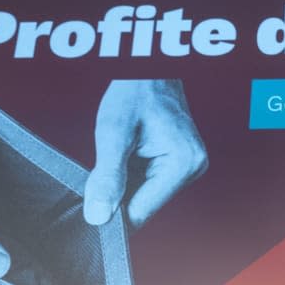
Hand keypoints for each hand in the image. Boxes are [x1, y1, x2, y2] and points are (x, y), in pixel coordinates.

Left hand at [83, 79, 207, 228]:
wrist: (148, 69)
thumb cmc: (134, 88)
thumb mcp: (114, 132)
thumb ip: (107, 177)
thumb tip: (97, 216)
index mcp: (183, 162)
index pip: (141, 211)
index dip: (112, 211)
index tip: (92, 201)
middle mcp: (192, 167)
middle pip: (143, 204)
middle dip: (118, 193)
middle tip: (106, 163)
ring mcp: (188, 166)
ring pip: (143, 195)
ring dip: (124, 183)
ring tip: (120, 153)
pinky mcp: (179, 164)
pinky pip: (147, 184)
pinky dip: (130, 175)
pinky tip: (127, 155)